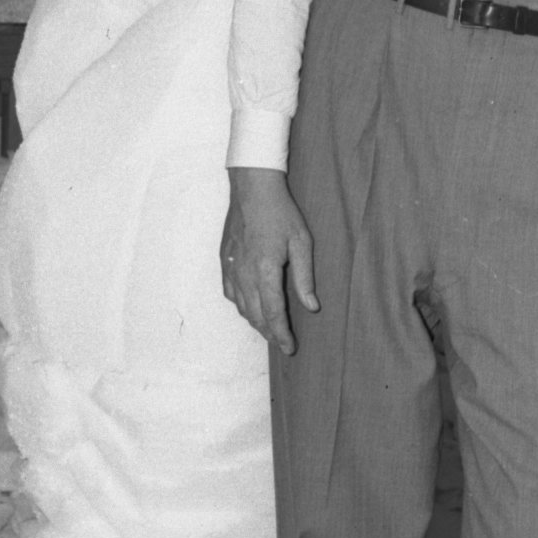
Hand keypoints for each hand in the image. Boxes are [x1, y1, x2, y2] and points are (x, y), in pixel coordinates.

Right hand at [221, 166, 318, 355]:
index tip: (290, 348)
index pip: (273, 313)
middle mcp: (245, 273)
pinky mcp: (225, 261)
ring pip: (241, 307)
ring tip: (269, 330)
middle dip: (270, 334)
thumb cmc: (281, 213)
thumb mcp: (301, 243)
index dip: (281, 334)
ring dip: (255, 322)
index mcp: (266, 270)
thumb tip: (312, 307)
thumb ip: (305, 278)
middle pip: (256, 315)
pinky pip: (230, 293)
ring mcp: (232, 268)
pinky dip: (240, 306)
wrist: (253, 189)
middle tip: (283, 344)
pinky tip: (249, 307)